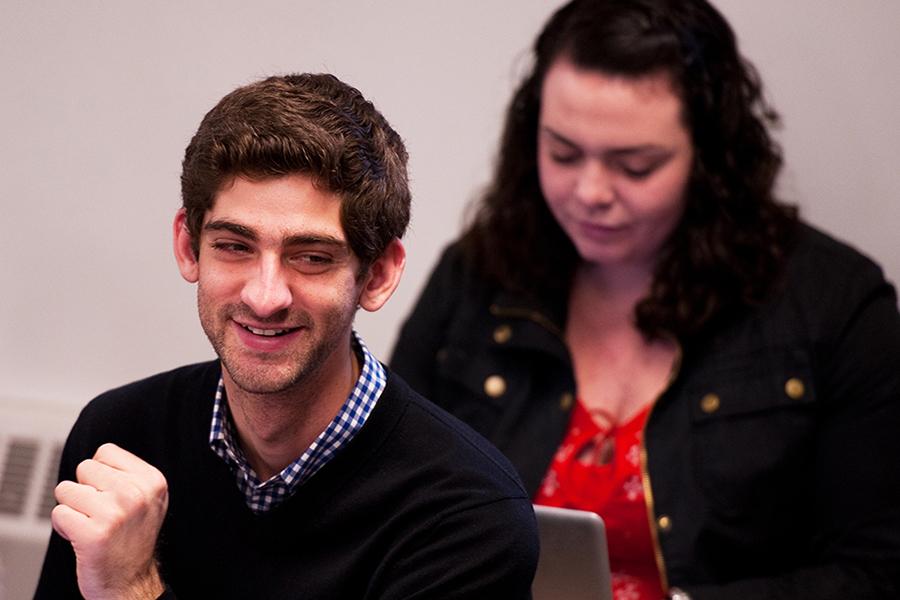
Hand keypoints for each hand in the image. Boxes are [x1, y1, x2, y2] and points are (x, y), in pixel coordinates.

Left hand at [52, 443, 168, 599]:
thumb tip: (98, 457)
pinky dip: (64, 527)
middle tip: (100, 512)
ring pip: (66, 490)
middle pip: (84, 468)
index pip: (106, 452)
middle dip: (85, 489)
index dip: (101, 473)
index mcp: (152, 481)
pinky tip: (81, 537)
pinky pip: (58, 514)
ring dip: (72, 508)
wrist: (132, 582)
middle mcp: (136, 494)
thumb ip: (129, 475)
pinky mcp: (93, 534)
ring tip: (91, 524)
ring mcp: (115, 513)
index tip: (111, 494)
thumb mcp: (149, 499)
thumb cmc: (133, 539)